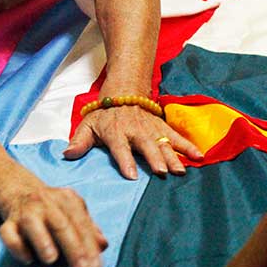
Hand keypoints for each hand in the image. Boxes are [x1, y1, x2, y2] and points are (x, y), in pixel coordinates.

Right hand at [0, 183, 107, 266]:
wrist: (19, 191)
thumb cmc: (52, 208)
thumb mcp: (73, 211)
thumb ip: (89, 229)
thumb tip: (103, 244)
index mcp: (65, 198)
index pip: (80, 222)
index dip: (89, 245)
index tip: (95, 266)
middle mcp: (44, 202)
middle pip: (61, 224)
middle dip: (73, 248)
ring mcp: (25, 212)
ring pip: (32, 224)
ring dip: (42, 241)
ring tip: (52, 259)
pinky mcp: (7, 223)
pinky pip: (9, 235)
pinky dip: (18, 247)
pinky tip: (29, 259)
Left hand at [62, 102, 202, 179]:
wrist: (124, 91)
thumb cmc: (103, 114)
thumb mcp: (87, 125)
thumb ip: (79, 142)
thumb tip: (67, 155)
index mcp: (115, 132)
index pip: (120, 148)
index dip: (125, 161)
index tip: (131, 176)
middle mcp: (135, 131)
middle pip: (145, 146)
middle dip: (153, 159)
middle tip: (162, 172)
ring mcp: (151, 129)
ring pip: (163, 143)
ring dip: (172, 156)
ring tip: (180, 170)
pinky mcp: (162, 128)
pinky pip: (177, 137)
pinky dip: (188, 146)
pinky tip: (199, 156)